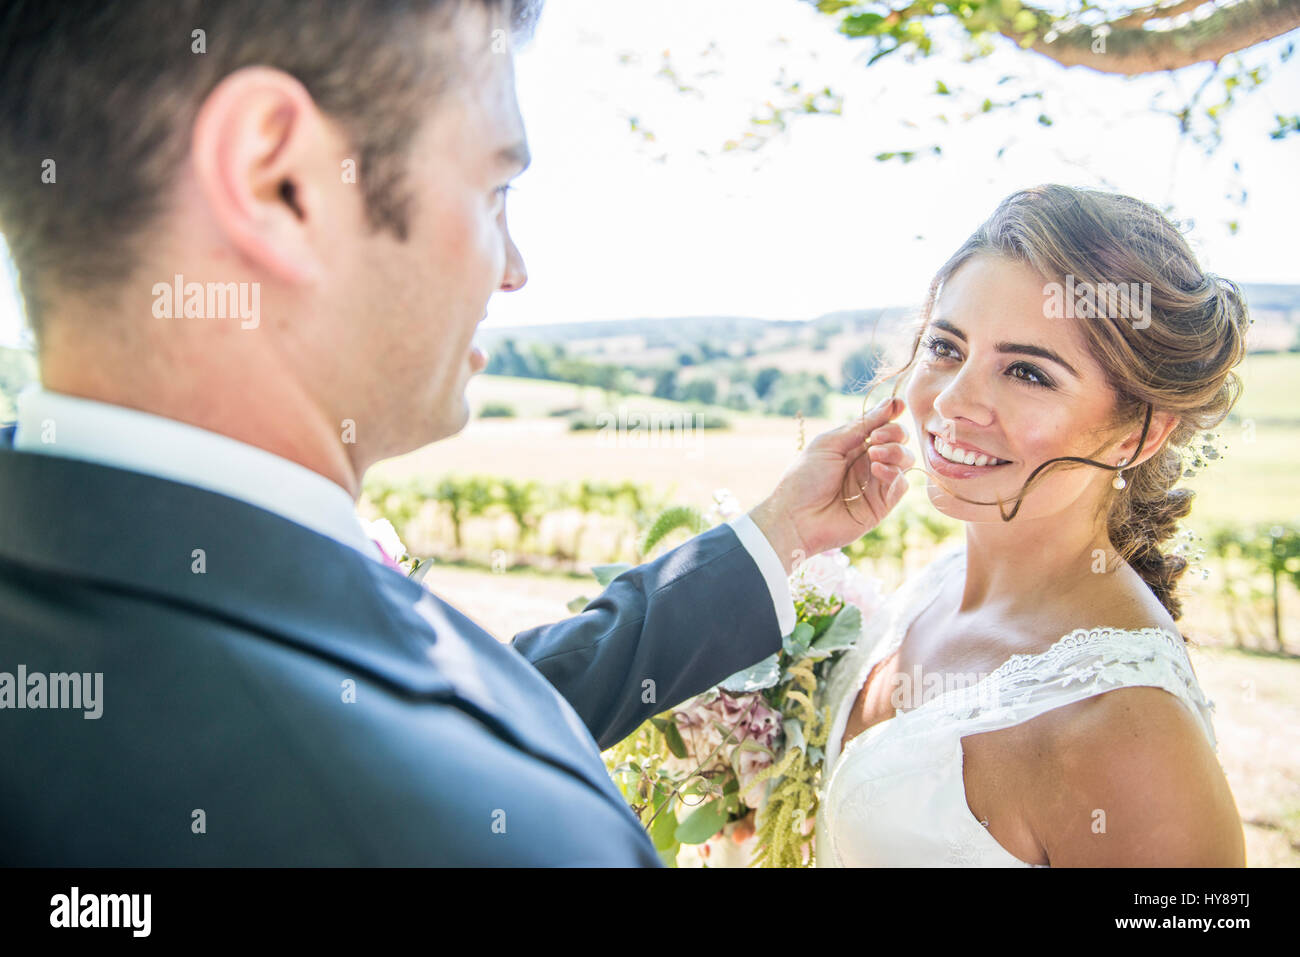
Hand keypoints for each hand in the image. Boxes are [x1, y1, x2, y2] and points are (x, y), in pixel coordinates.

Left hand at [748, 397, 912, 574]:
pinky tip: (876, 471)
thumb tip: (890, 402)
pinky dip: (894, 473)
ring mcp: (876, 483)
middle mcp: (869, 462)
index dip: (892, 414)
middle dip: (894, 433)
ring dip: (895, 451)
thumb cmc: (804, 478)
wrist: (795, 518)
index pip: (883, 425)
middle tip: (875, 438)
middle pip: (899, 440)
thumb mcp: (830, 443)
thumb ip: (861, 425)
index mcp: (854, 445)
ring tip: (874, 455)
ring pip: (906, 460)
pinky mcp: (882, 504)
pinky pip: (902, 485)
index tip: (896, 406)